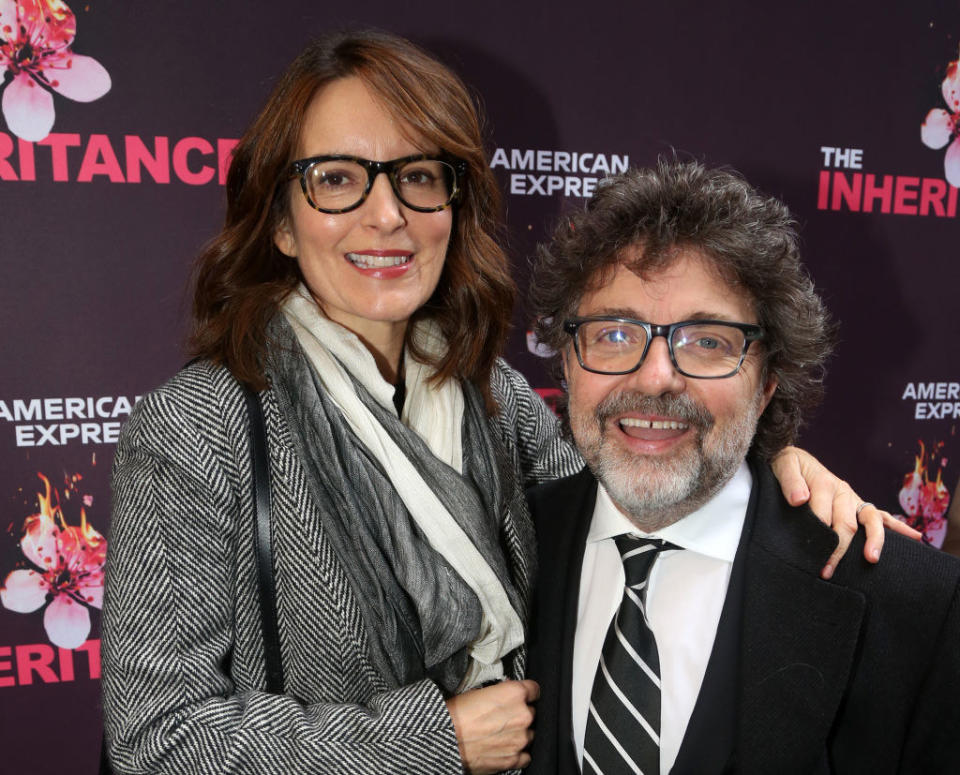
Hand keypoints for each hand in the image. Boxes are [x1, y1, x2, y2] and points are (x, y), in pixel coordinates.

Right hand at [445, 679, 538, 773]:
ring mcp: (520, 739)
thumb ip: (500, 692)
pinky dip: (517, 752)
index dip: (526, 693)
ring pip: (529, 734)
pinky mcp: (514, 759)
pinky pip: (525, 756)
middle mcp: (523, 716)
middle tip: (502, 717)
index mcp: (515, 694)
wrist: (445, 740)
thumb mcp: (479, 691)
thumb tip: (505, 695)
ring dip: (518, 733)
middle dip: (519, 714)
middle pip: (531, 713)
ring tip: (499, 734)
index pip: (534, 690)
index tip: (521, 696)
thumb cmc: (456, 714)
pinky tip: (503, 748)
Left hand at [771, 446, 921, 579]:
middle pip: (846, 523)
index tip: (808, 554)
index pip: (823, 514)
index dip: (816, 535)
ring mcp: (853, 498)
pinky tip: (915, 537)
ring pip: (870, 520)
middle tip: (826, 570)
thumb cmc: (785, 465)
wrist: (793, 458)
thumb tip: (800, 500)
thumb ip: (790, 481)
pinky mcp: (858, 505)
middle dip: (837, 549)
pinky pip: (881, 516)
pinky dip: (899, 527)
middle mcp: (842, 490)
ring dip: (873, 540)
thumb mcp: (783, 465)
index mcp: (824, 482)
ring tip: (871, 559)